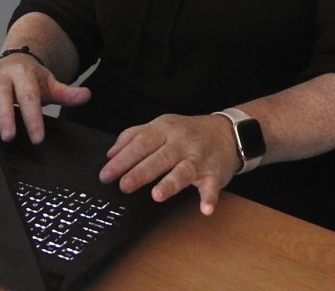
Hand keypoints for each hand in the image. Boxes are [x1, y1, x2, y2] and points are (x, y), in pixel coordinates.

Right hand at [0, 54, 89, 143]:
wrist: (14, 61)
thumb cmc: (31, 79)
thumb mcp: (50, 84)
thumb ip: (67, 93)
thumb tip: (86, 95)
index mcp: (23, 73)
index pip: (29, 97)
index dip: (33, 118)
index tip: (37, 138)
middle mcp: (2, 76)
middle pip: (3, 97)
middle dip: (5, 117)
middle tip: (9, 137)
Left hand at [99, 114, 239, 215]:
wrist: (227, 133)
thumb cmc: (189, 132)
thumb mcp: (161, 126)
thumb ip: (134, 135)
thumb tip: (111, 153)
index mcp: (164, 130)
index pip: (140, 143)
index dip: (122, 159)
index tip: (106, 174)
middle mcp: (181, 142)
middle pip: (158, 158)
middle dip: (140, 172)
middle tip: (124, 185)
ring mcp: (199, 158)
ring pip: (183, 171)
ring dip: (171, 183)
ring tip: (157, 195)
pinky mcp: (215, 173)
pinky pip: (212, 187)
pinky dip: (209, 198)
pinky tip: (205, 208)